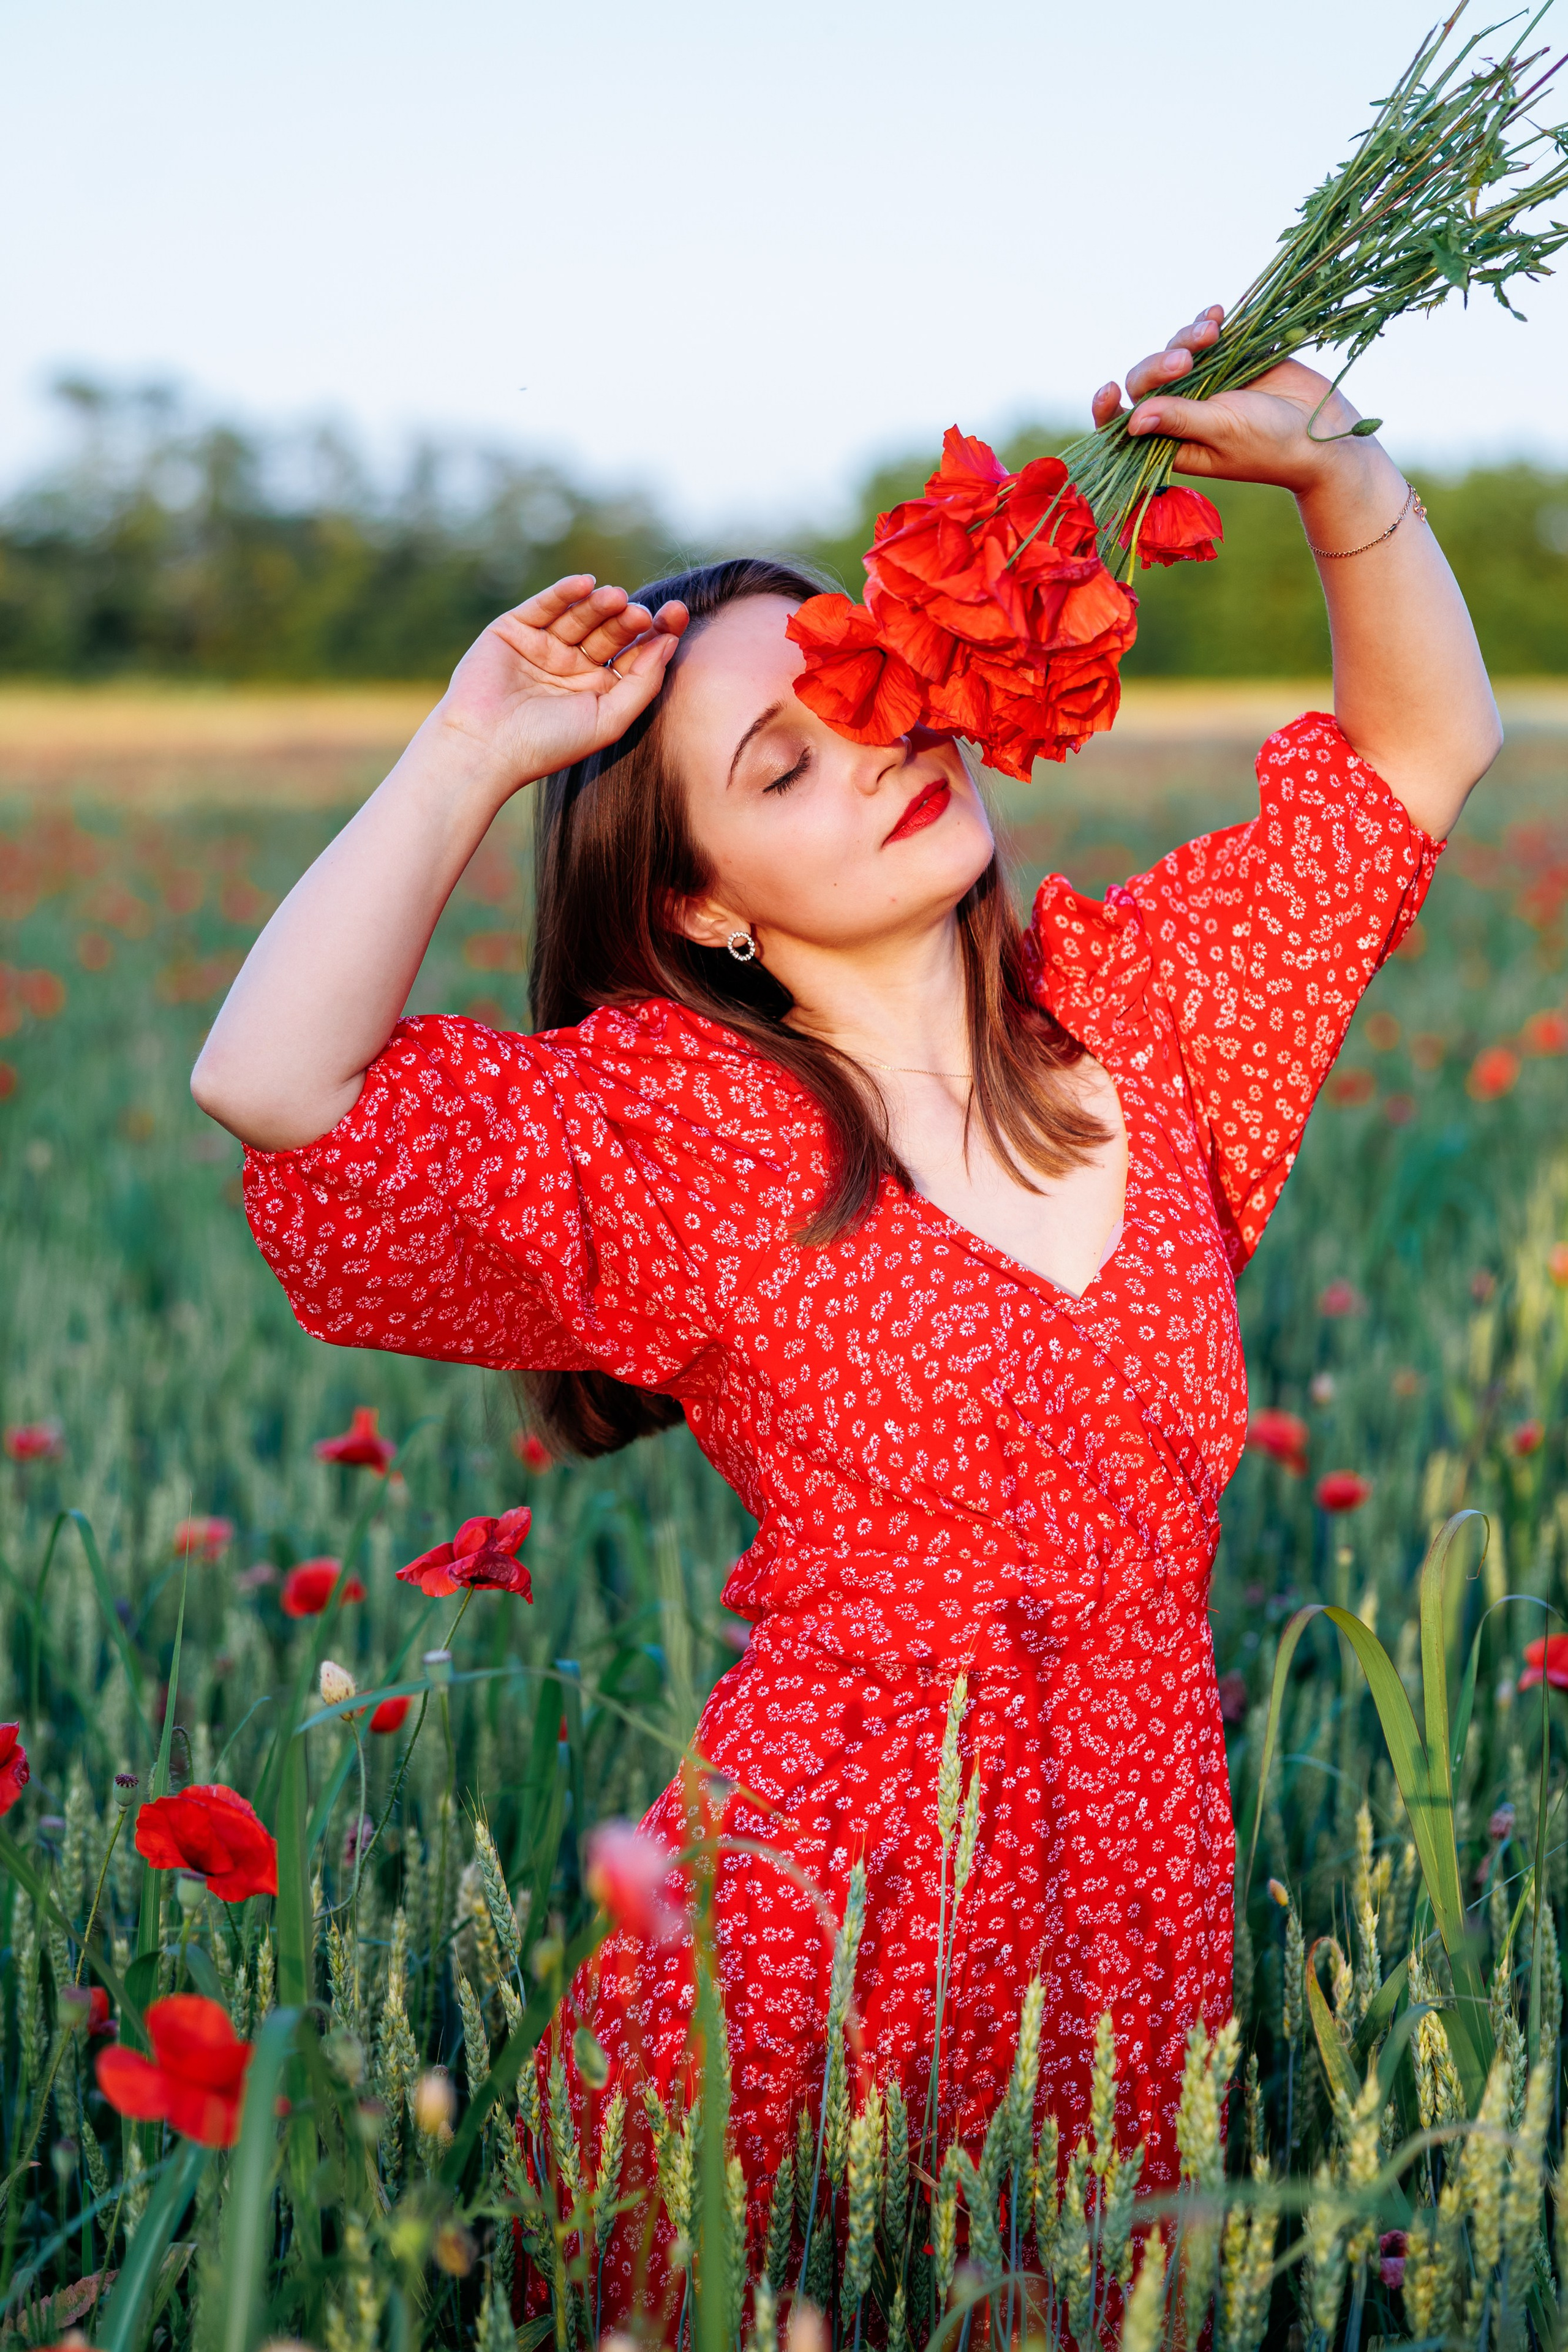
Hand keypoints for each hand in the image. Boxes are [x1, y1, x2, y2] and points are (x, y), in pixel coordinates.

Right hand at [434, 574, 688, 792]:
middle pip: (610, 631)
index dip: (656, 633)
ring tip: (616, 598)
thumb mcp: (608, 719)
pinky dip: (564, 592)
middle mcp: (573, 665)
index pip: (633, 653)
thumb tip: (669, 642)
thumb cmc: (548, 744)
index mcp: (598, 689)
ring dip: (600, 604)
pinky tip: (585, 584)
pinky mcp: (513, 629)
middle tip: (640, 613)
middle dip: (628, 619)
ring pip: (580, 615)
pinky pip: (544, 605)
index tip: (677, 615)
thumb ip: (643, 684)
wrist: (486, 748)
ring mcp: (543, 645)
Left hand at [1091, 306, 1379, 497]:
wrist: (1324, 432)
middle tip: (1186, 360)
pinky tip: (1217, 314)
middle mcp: (1183, 413)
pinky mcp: (1232, 360)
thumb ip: (1180, 419)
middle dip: (1159, 365)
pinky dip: (1207, 323)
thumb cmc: (1272, 445)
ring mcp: (1207, 384)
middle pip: (1148, 381)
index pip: (1126, 425)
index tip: (1108, 388)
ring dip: (1187, 337)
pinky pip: (1207, 337)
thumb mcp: (1223, 431)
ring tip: (1213, 331)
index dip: (1109, 409)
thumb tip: (1132, 420)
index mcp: (1172, 441)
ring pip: (1175, 352)